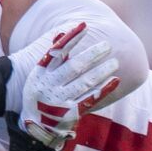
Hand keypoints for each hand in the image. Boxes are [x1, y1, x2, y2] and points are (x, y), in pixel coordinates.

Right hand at [14, 21, 121, 147]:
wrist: (36, 124)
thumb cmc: (39, 92)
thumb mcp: (38, 74)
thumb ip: (52, 56)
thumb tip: (62, 34)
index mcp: (41, 73)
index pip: (57, 51)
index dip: (71, 38)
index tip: (85, 26)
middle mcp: (50, 85)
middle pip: (74, 67)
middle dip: (92, 55)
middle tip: (108, 45)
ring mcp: (61, 99)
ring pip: (85, 83)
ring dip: (101, 71)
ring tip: (115, 62)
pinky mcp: (72, 112)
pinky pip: (91, 99)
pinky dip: (104, 89)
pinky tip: (115, 80)